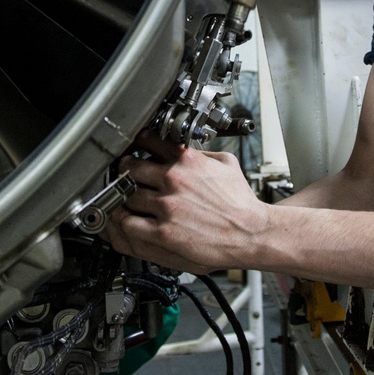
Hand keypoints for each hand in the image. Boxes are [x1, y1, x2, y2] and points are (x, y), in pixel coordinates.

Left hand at [103, 128, 267, 272]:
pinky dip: (122, 222)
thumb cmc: (240, 203)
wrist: (251, 233)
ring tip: (124, 201)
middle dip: (125, 172)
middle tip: (124, 178)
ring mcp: (166, 207)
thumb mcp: (226, 164)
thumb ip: (199, 153)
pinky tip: (126, 221)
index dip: (136, 144)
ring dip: (122, 198)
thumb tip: (181, 148)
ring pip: (124, 196)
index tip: (132, 149)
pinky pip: (127, 224)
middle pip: (129, 169)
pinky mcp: (163, 233)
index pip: (147, 141)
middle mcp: (174, 180)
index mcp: (187, 160)